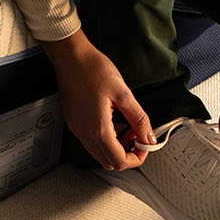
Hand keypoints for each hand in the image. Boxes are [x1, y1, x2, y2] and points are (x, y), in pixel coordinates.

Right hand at [42, 30, 154, 170]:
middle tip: (138, 135)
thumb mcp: (124, 94)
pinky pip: (91, 141)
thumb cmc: (92, 70)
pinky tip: (113, 120)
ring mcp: (77, 129)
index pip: (120, 161)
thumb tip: (148, 136)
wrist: (70, 58)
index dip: (138, 157)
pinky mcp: (74, 123)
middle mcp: (85, 134)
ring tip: (127, 125)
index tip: (146, 143)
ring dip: (117, 146)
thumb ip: (139, 119)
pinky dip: (106, 138)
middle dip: (128, 153)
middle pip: (109, 161)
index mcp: (98, 129)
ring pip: (100, 153)